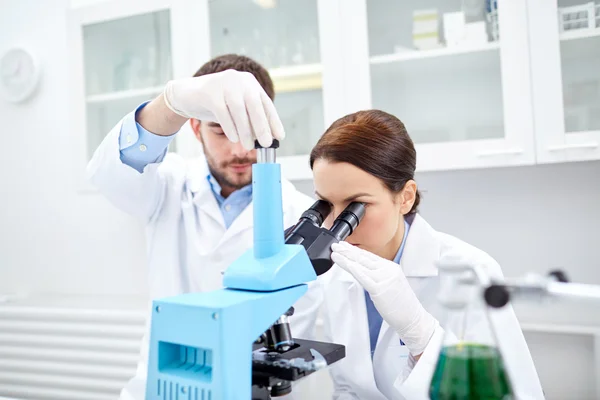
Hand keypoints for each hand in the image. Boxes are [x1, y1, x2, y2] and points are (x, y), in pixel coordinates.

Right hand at [163, 69, 284, 148]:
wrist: (187, 95)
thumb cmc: (216, 105)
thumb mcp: (236, 110)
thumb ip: (250, 119)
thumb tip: (265, 137)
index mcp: (250, 83)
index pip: (266, 103)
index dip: (273, 121)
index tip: (280, 137)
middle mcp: (239, 80)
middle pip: (254, 105)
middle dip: (262, 126)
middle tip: (266, 144)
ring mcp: (224, 83)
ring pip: (239, 110)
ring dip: (245, 130)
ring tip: (248, 145)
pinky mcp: (210, 91)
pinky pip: (223, 112)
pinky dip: (230, 127)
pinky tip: (233, 138)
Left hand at [331, 241, 436, 354]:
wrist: (413, 318)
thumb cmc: (401, 305)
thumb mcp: (391, 284)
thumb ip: (378, 276)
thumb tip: (362, 272)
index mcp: (391, 267)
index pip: (370, 256)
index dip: (356, 250)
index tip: (345, 246)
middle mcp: (388, 270)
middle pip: (364, 258)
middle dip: (348, 251)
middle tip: (336, 245)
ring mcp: (384, 278)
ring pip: (361, 265)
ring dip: (346, 258)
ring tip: (335, 253)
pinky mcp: (379, 288)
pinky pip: (362, 276)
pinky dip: (352, 268)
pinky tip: (343, 263)